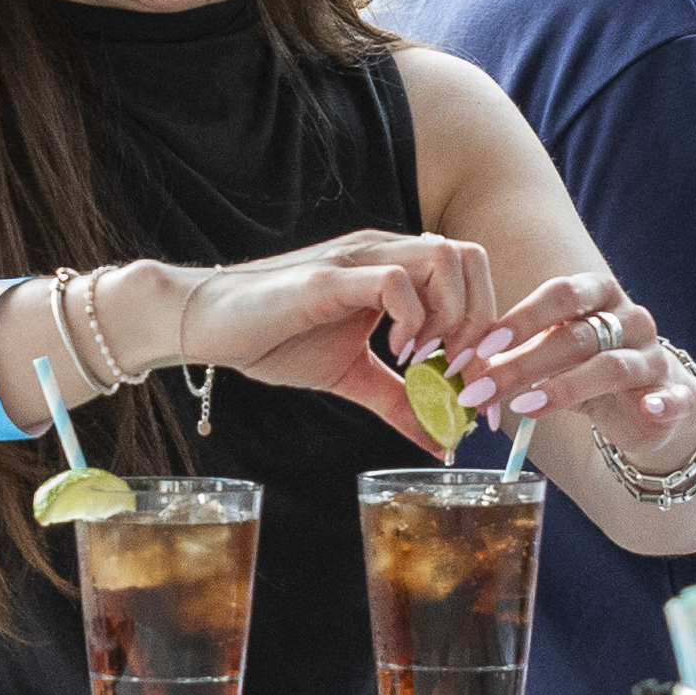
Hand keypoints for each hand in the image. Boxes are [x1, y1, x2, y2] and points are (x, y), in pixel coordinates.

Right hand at [166, 229, 498, 421]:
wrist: (208, 322)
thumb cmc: (275, 338)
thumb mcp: (352, 376)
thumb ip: (399, 401)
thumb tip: (441, 443)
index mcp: (393, 268)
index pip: (470, 275)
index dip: (487, 331)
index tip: (478, 388)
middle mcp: (383, 251)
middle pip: (471, 257)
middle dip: (479, 321)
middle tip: (457, 371)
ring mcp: (358, 259)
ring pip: (445, 258)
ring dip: (451, 316)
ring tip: (426, 359)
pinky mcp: (331, 277)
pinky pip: (396, 281)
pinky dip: (412, 319)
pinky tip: (395, 351)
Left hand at [444, 268, 691, 453]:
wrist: (650, 409)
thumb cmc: (588, 372)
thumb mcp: (551, 358)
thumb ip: (516, 356)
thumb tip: (460, 370)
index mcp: (598, 296)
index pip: (560, 294)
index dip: (520, 318)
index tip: (481, 346)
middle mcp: (630, 319)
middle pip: (576, 334)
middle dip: (524, 361)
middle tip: (483, 386)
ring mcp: (655, 357)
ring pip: (611, 366)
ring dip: (565, 387)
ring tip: (526, 407)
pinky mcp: (678, 395)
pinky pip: (672, 396)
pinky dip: (662, 402)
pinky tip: (648, 408)